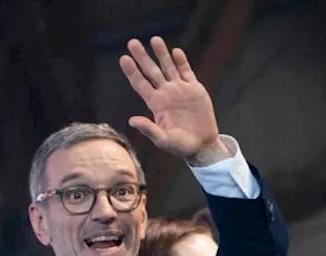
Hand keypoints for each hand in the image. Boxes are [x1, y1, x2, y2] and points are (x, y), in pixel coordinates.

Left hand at [119, 37, 228, 164]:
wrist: (202, 144)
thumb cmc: (180, 145)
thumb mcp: (163, 139)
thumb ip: (149, 129)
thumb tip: (131, 120)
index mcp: (156, 104)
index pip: (140, 84)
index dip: (132, 71)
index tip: (123, 58)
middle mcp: (165, 93)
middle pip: (151, 71)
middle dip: (142, 57)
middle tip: (132, 42)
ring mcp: (180, 89)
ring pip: (168, 67)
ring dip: (161, 54)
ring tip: (155, 39)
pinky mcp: (194, 89)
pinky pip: (186, 72)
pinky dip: (181, 62)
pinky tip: (176, 52)